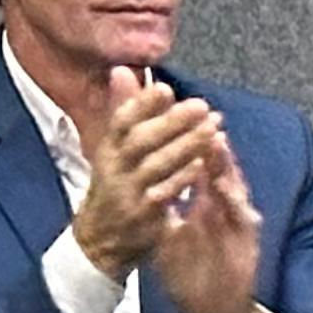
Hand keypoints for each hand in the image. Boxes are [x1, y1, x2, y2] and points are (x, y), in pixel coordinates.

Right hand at [69, 70, 225, 276]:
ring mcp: (127, 192)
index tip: (165, 88)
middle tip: (202, 106)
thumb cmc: (114, 188)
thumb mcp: (113, 149)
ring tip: (211, 129)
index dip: (141, 104)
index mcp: (107, 149)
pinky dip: (182, 179)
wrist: (100, 241)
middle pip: (141, 140)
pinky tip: (202, 165)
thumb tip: (123, 70)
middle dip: (172, 121)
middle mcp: (114, 168)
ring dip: (185, 145)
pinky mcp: (141, 216)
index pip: (121, 121)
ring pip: (154, 165)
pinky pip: (162, 194)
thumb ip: (122, 112)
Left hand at [149, 127, 274, 312]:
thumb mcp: (166, 231)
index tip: (164, 114)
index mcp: (200, 199)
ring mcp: (236, 219)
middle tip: (193, 110)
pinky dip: (234, 199)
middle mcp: (221, 203)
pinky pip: (241, 215)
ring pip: (231, 183)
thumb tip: (139, 176)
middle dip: (204, 136)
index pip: (191, 160)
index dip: (178, 137)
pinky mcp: (248, 239)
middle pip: (214, 164)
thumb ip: (158, 202)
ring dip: (224, 162)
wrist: (215, 310)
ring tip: (213, 137)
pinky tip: (224, 184)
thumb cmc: (191, 271)